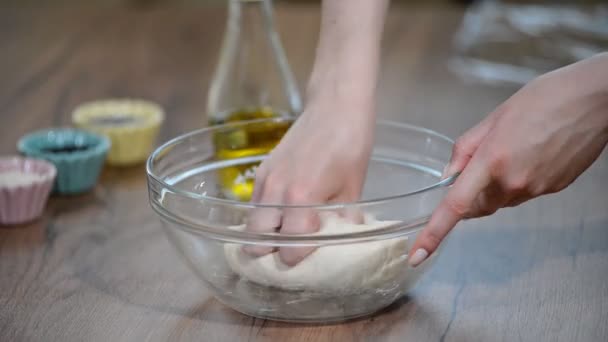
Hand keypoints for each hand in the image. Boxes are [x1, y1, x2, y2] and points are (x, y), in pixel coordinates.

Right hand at [245, 99, 374, 264]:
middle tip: (293, 251)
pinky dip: (266, 215)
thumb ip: (343, 220)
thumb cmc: (351, 144)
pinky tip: (285, 211)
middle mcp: (276, 191)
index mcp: (301, 198)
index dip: (299, 260)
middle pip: (256, 243)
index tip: (311, 260)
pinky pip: (255, 204)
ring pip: (252, 224)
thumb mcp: (353, 188)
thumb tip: (342, 243)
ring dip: (267, 234)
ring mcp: (266, 180)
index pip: (289, 249)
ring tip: (288, 234)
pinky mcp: (263, 170)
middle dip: (273, 253)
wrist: (336, 105)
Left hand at [408, 53, 607, 266]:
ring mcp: (536, 190)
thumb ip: (465, 150)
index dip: (433, 234)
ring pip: (501, 200)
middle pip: (477, 205)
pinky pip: (524, 193)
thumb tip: (448, 176)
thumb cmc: (545, 99)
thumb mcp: (494, 118)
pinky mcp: (553, 190)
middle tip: (482, 159)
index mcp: (492, 161)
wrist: (596, 100)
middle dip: (470, 191)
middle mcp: (513, 182)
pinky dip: (519, 179)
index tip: (417, 255)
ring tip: (514, 148)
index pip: (455, 206)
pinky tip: (532, 153)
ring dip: (496, 184)